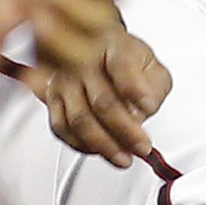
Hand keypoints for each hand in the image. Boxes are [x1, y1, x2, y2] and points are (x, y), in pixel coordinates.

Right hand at [25, 28, 169, 164]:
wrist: (91, 48)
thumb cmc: (122, 59)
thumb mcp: (150, 65)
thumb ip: (154, 87)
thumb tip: (144, 111)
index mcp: (114, 46)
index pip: (122, 65)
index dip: (136, 88)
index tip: (149, 106)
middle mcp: (84, 61)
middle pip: (102, 101)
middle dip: (125, 131)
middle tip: (142, 146)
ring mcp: (65, 80)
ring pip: (80, 120)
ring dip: (104, 145)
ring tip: (123, 157)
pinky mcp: (52, 97)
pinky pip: (61, 128)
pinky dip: (81, 145)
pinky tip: (98, 151)